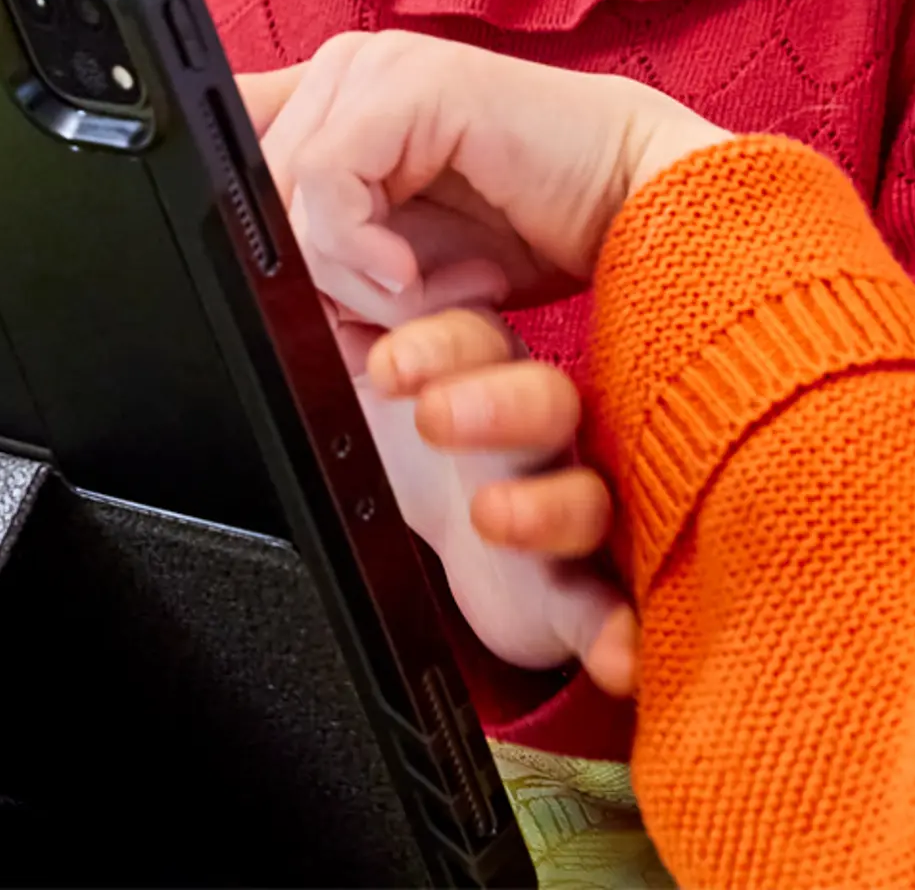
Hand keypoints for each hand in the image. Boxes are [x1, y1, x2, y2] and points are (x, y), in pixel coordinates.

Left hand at [241, 33, 729, 324]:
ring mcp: (374, 67)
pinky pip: (325, 183)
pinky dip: (363, 253)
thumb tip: (240, 279)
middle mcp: (340, 71)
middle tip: (404, 301)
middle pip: (245, 191)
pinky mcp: (411, 82)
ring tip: (431, 288)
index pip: (219, 150)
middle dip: (315, 277)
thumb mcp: (391, 261)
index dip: (239, 231)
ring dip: (351, 276)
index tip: (296, 302)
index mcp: (326, 101)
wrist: (636, 213)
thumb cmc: (523, 235)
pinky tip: (422, 276)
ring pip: (281, 194)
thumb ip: (319, 247)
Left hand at [365, 308, 637, 694]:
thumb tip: (297, 263)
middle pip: (543, 399)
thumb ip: (337, 322)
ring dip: (546, 506)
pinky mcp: (577, 593)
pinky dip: (615, 631)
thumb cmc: (416, 454)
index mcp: (483, 374)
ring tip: (493, 514)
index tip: (389, 365)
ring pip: (583, 497)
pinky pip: (606, 610)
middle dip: (496, 401)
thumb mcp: (360, 387)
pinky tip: (617, 651)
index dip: (437, 345)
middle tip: (436, 416)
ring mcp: (564, 508)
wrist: (457, 559)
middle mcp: (537, 433)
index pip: (471, 338)